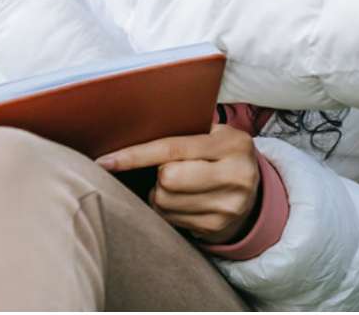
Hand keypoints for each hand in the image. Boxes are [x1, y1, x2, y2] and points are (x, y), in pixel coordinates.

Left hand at [98, 123, 261, 243]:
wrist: (254, 193)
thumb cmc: (223, 155)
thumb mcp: (217, 135)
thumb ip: (187, 130)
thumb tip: (134, 131)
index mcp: (233, 145)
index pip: (174, 149)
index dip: (136, 155)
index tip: (105, 161)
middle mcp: (235, 176)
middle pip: (167, 179)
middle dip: (159, 174)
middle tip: (168, 168)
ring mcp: (227, 206)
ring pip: (164, 201)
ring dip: (159, 193)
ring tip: (176, 185)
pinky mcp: (215, 227)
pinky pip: (169, 219)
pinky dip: (167, 209)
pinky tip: (181, 201)